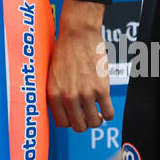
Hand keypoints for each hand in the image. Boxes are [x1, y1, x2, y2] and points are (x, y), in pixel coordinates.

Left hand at [48, 0, 113, 131]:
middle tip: (87, 114)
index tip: (74, 116)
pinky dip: (108, 113)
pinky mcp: (102, 89)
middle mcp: (68, 97)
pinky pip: (108, 113)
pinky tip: (105, 106)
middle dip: (84, 123)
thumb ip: (55, 93)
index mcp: (53, 94)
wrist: (79, 32)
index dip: (70, 121)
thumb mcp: (51, 74)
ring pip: (94, 123)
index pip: (61, 123)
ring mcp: (86, 94)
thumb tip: (61, 110)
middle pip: (78, 126)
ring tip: (97, 110)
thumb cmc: (64, 49)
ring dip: (97, 119)